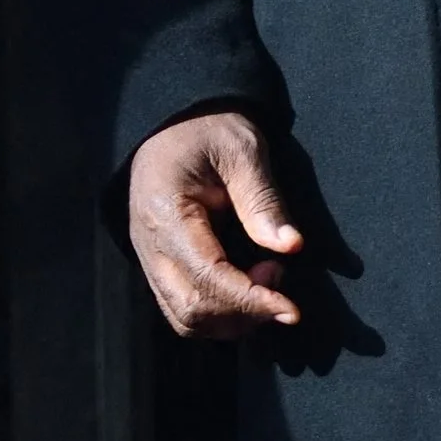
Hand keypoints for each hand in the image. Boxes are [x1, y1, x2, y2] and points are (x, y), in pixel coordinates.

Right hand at [126, 110, 302, 337]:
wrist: (172, 122)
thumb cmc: (207, 128)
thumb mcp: (242, 151)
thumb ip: (262, 200)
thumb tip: (290, 247)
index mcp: (166, 213)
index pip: (206, 277)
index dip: (250, 301)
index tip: (292, 310)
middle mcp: (149, 244)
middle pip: (190, 310)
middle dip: (242, 313)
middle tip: (279, 279)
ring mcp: (148, 257)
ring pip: (183, 317)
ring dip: (231, 318)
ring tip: (266, 280)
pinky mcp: (158, 263)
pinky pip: (181, 307)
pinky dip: (219, 312)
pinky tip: (247, 285)